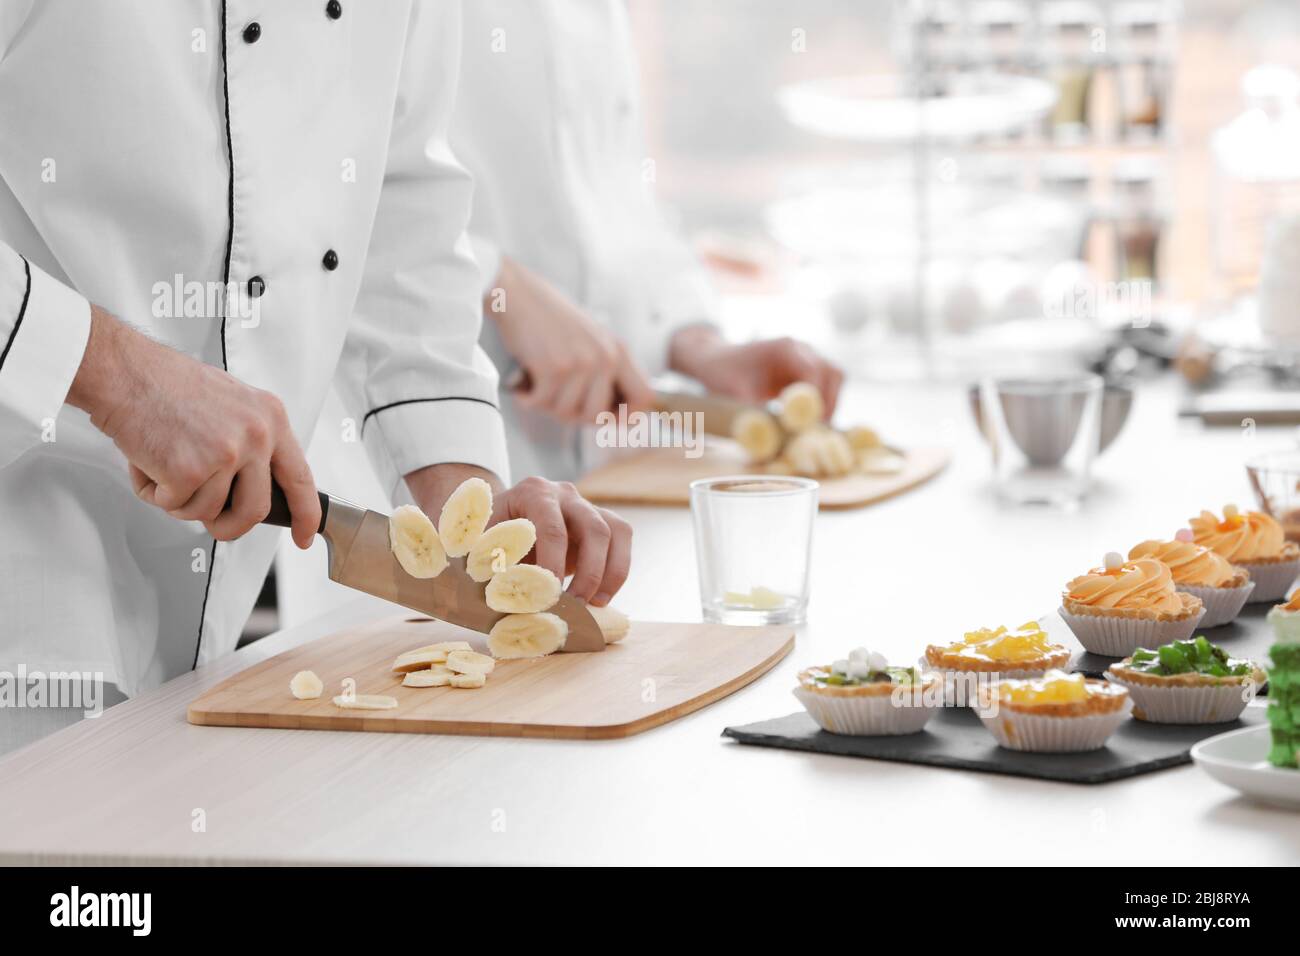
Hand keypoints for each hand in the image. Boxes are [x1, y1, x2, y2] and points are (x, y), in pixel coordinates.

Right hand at [67, 305, 320, 546]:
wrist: (124, 370)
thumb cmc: (166, 384)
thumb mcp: (232, 403)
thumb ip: (250, 441)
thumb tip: (251, 485)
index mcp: (270, 418)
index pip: (299, 477)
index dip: (305, 513)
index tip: (304, 535)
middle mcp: (256, 435)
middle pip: (256, 509)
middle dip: (232, 526)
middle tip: (214, 525)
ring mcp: (226, 453)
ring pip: (209, 511)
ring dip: (182, 502)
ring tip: (165, 466)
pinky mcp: (191, 470)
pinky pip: (174, 505)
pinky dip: (154, 493)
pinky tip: (148, 462)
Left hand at [405, 465, 631, 605]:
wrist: (496, 523)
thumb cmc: (484, 538)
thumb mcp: (476, 546)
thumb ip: (482, 564)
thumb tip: (486, 594)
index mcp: (532, 491)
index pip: (551, 526)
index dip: (553, 563)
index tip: (548, 595)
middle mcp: (564, 493)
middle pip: (593, 526)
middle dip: (589, 571)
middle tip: (574, 605)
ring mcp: (586, 505)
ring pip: (616, 531)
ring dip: (609, 572)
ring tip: (594, 605)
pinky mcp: (601, 522)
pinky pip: (622, 540)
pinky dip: (617, 570)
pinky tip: (602, 597)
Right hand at [487, 256, 654, 423]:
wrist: (517, 295)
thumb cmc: (550, 322)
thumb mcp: (590, 341)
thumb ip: (605, 373)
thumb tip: (615, 417)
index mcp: (619, 351)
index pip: (644, 397)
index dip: (628, 417)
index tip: (607, 419)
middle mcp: (606, 357)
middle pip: (597, 416)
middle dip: (573, 415)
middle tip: (556, 398)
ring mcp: (581, 363)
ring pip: (567, 413)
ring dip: (547, 405)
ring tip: (540, 383)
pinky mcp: (555, 368)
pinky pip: (542, 403)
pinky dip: (529, 399)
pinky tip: (525, 385)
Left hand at [669, 326, 842, 417]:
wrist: (716, 360)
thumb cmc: (724, 372)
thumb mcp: (736, 394)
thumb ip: (754, 414)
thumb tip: (770, 440)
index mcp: (786, 348)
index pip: (814, 371)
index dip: (816, 398)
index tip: (809, 422)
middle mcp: (801, 350)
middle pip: (832, 372)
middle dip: (829, 402)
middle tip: (818, 428)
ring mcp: (805, 359)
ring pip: (833, 378)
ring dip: (829, 403)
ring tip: (816, 428)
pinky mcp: (804, 372)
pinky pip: (824, 386)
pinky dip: (822, 404)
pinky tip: (809, 423)